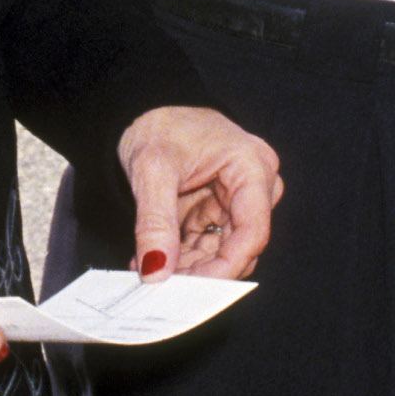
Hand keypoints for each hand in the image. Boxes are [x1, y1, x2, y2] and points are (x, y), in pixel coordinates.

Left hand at [118, 107, 281, 278]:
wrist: (141, 107)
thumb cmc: (157, 121)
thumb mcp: (152, 170)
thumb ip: (155, 223)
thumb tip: (157, 269)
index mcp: (252, 166)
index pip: (252, 231)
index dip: (225, 266)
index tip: (193, 288)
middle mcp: (252, 184)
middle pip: (237, 245)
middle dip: (201, 269)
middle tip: (164, 285)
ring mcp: (234, 197)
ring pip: (219, 248)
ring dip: (187, 266)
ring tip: (150, 271)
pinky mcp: (215, 206)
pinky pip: (204, 240)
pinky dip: (179, 254)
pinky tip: (152, 259)